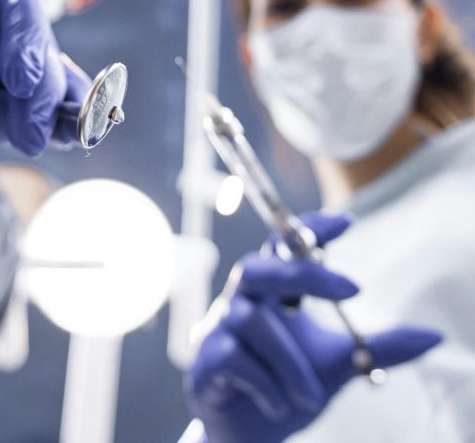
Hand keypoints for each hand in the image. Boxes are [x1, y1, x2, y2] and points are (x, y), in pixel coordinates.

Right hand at [185, 213, 441, 442]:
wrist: (252, 433)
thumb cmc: (289, 383)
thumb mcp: (342, 362)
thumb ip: (380, 346)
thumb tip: (434, 335)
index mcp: (273, 291)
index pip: (284, 247)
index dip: (309, 230)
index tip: (347, 221)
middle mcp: (243, 300)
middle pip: (259, 267)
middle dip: (304, 272)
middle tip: (353, 288)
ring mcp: (220, 327)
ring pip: (256, 324)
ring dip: (293, 363)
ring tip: (311, 394)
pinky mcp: (208, 360)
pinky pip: (238, 360)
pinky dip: (268, 386)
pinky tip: (278, 403)